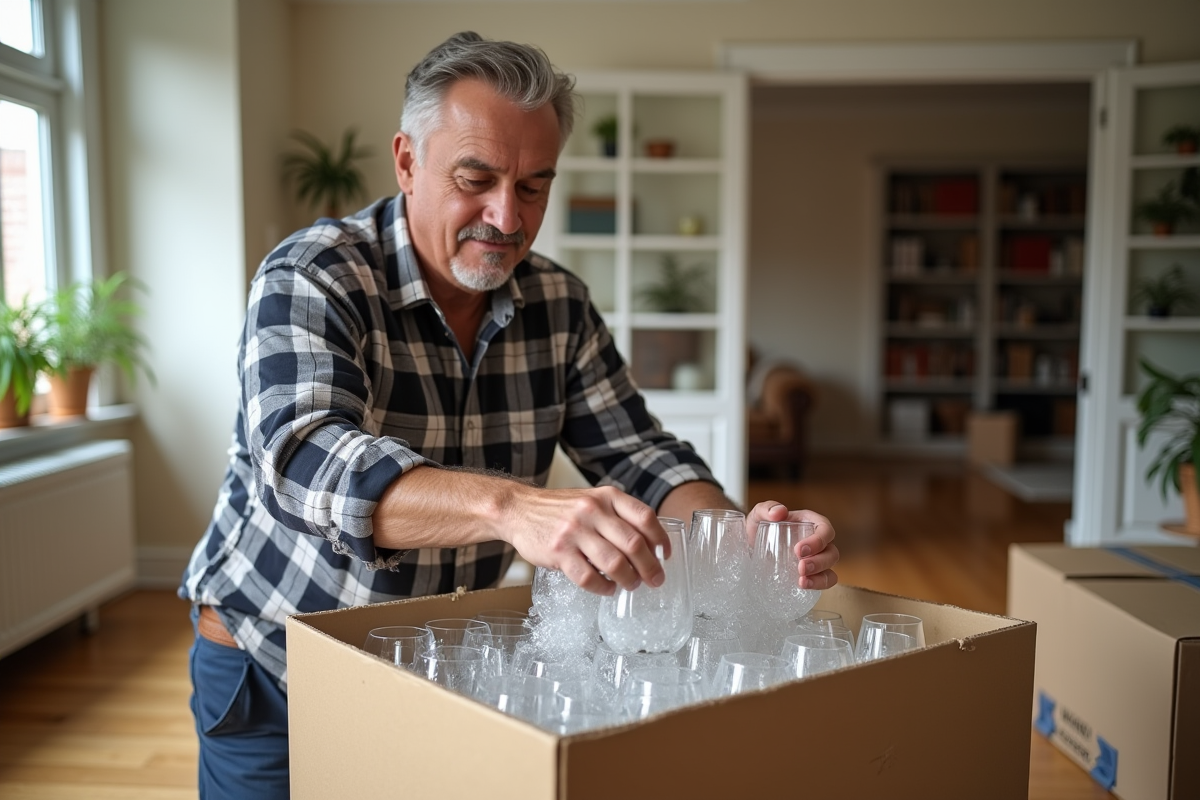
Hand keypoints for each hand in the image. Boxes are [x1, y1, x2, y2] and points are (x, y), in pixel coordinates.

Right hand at [503, 485, 669, 596]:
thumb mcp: (592, 500)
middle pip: (633, 543)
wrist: (519, 509)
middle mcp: (593, 511)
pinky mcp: (559, 552)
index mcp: (606, 497)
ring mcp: (575, 532)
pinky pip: (589, 577)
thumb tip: (648, 543)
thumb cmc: (560, 509)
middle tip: (655, 580)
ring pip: (614, 563)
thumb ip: (617, 515)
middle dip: (650, 567)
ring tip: (631, 585)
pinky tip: (607, 589)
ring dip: (628, 580)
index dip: (661, 538)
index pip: (644, 517)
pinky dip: (603, 588)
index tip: (665, 554)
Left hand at [745, 501, 838, 589]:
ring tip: (802, 581)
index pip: (825, 529)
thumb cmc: (761, 527)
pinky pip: (824, 581)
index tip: (799, 549)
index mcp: (810, 523)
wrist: (751, 546)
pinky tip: (803, 585)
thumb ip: (767, 508)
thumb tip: (779, 512)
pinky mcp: (811, 574)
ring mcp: (816, 559)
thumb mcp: (759, 514)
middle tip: (800, 567)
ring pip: (830, 568)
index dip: (818, 540)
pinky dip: (818, 584)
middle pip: (831, 552)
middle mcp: (817, 541)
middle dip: (819, 561)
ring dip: (820, 576)